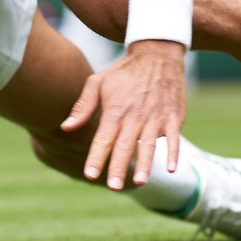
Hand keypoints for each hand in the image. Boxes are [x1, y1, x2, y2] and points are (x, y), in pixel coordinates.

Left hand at [60, 40, 186, 189]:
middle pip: (125, 145)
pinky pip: (174, 138)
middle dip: (118, 167)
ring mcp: (155, 117)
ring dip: (145, 163)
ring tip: (139, 182)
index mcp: (115, 110)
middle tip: (113, 187)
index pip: (103, 138)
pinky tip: (171, 169)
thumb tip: (66, 127)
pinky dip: (173, 152)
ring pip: (149, 144)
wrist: (157, 53)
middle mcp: (135, 116)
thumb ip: (83, 106)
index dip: (97, 157)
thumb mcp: (97, 82)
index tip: (90, 175)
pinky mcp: (173, 117)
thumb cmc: (123, 71)